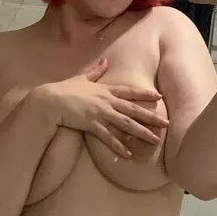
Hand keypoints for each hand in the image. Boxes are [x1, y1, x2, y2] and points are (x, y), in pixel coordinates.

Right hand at [30, 59, 167, 158]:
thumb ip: (96, 72)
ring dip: (141, 133)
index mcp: (105, 90)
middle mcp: (106, 102)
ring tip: (155, 140)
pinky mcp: (92, 125)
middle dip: (151, 117)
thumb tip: (105, 61)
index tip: (159, 96)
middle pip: (133, 110)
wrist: (50, 100)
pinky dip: (118, 146)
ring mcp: (100, 114)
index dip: (145, 94)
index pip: (130, 91)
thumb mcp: (82, 78)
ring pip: (126, 125)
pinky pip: (108, 138)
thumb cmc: (65, 89)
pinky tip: (128, 154)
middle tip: (166, 123)